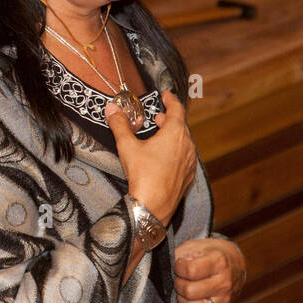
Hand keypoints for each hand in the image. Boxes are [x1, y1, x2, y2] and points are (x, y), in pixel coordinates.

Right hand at [106, 88, 196, 225]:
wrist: (152, 207)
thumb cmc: (143, 176)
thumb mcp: (127, 147)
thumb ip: (119, 125)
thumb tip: (112, 109)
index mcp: (175, 134)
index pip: (177, 109)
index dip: (171, 100)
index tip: (166, 95)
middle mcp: (187, 146)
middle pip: (181, 126)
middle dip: (169, 119)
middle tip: (158, 117)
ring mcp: (190, 162)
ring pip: (184, 142)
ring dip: (172, 136)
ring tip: (159, 137)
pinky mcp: (188, 176)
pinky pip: (185, 157)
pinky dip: (176, 151)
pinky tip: (164, 158)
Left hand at [173, 237, 244, 302]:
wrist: (234, 265)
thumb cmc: (210, 255)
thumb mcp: (196, 246)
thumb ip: (179, 254)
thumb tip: (166, 266)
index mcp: (218, 262)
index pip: (190, 270)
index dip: (179, 268)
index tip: (180, 265)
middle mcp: (224, 283)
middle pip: (189, 291)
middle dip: (178, 284)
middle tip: (181, 279)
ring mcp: (224, 300)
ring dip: (182, 299)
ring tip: (185, 290)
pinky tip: (191, 300)